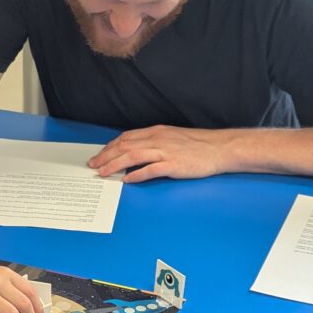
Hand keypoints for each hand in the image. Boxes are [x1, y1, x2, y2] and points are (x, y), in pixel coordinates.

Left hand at [88, 125, 227, 182]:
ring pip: (132, 156)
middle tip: (93, 165)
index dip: (110, 147)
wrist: (220, 148)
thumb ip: (154, 143)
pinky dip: (136, 175)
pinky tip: (127, 180)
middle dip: (106, 156)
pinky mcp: (173, 164)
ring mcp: (165, 151)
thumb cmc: (198, 145)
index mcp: (156, 132)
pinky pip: (150, 169)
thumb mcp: (172, 138)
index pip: (126, 138)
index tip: (99, 155)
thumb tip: (136, 152)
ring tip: (103, 173)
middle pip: (124, 146)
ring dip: (115, 165)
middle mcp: (157, 139)